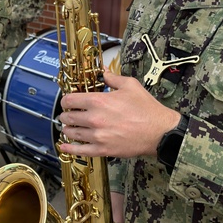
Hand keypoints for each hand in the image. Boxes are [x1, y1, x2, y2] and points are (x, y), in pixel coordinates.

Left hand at [57, 70, 180, 158]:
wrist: (159, 131)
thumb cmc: (146, 108)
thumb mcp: (130, 85)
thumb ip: (112, 78)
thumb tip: (102, 72)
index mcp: (98, 101)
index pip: (70, 100)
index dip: (66, 100)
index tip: (67, 101)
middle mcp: (94, 118)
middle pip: (68, 117)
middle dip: (65, 115)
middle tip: (67, 115)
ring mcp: (97, 136)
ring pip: (72, 133)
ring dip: (67, 129)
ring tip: (68, 127)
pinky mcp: (103, 149)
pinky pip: (81, 151)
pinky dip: (70, 148)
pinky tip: (64, 146)